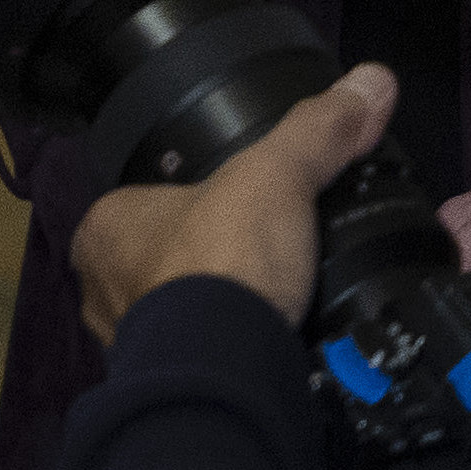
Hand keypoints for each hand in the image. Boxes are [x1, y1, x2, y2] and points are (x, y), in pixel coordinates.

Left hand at [76, 62, 396, 343]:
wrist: (230, 370)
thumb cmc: (226, 262)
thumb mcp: (278, 178)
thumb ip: (318, 133)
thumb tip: (372, 81)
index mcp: (104, 227)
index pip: (151, 204)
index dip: (197, 206)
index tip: (240, 218)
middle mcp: (99, 286)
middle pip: (161, 262)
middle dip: (204, 266)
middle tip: (258, 268)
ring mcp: (125, 342)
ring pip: (173, 317)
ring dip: (211, 316)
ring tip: (265, 311)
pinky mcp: (160, 389)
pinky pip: (192, 362)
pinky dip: (223, 356)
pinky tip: (258, 352)